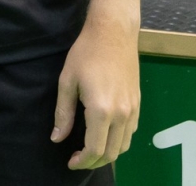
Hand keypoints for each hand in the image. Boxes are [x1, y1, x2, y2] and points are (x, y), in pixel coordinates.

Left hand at [52, 9, 139, 169]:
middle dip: (94, 161)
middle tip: (77, 158)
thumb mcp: (67, 81)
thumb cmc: (86, 53)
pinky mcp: (139, 104)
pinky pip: (131, 133)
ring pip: (124, 146)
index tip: (70, 161)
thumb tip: (57, 138)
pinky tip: (106, 134)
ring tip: (90, 149)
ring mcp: (133, 110)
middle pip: (111, 153)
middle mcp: (122, 115)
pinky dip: (119, 141)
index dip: (82, 161)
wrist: (113, 33)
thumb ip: (63, 112)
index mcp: (101, 111)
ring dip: (108, 154)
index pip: (95, 149)